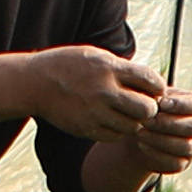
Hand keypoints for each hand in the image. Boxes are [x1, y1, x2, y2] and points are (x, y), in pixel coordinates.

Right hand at [19, 42, 178, 144]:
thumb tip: (152, 83)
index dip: (157, 86)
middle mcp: (103, 91)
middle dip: (150, 108)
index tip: (152, 88)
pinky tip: (111, 120)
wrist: (34, 83)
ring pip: (133, 126)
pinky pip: (115, 136)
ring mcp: (94, 112)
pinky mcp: (86, 128)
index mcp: (108, 68)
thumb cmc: (69, 66)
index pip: (151, 80)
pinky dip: (118, 130)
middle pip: (147, 109)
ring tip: (126, 112)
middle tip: (143, 105)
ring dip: (134, 121)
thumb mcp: (96, 56)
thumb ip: (122, 68)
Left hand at [84, 79, 191, 191]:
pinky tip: (142, 145)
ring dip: (161, 140)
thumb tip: (156, 96)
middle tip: (146, 121)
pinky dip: (158, 155)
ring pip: (186, 146)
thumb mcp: (147, 95)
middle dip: (169, 124)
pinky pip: (176, 163)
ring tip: (140, 133)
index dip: (181, 105)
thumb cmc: (143, 107)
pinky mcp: (182, 163)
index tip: (160, 103)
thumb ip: (153, 93)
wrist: (135, 131)